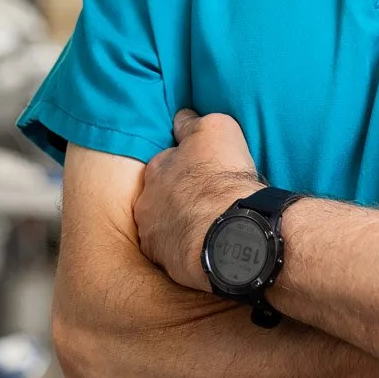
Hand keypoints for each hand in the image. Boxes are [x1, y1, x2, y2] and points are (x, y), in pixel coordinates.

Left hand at [136, 110, 265, 293]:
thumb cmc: (223, 179)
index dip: (184, 166)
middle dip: (177, 197)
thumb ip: (193, 123)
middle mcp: (146, 200)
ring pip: (164, 225)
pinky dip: (186, 249)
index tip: (199, 172)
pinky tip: (205, 247)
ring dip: (180, 225)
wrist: (231, 231)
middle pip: (160, 196)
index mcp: (157, 168)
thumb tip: (181, 116)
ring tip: (207, 227)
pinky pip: (173, 253)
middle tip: (204, 201)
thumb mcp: (215, 130)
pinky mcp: (164, 261)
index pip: (165, 161)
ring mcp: (152, 233)